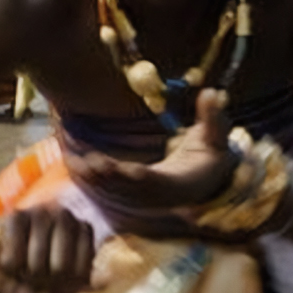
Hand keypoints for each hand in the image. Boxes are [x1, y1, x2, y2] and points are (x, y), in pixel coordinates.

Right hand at [0, 204, 95, 292]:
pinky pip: (14, 257)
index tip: (56, 284)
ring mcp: (41, 213)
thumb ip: (77, 286)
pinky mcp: (16, 216)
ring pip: (36, 262)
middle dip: (44, 282)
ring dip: (25, 277)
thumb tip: (99, 285)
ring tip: (22, 272)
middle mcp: (66, 217)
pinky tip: (8, 264)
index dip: (65, 287)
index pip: (82, 271)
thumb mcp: (58, 283)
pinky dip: (9, 269)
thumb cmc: (35, 268)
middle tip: (35, 280)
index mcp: (82, 231)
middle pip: (61, 267)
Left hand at [70, 89, 237, 211]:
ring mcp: (145, 199)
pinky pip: (110, 192)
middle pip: (131, 191)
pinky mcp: (133, 196)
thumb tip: (212, 93)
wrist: (207, 179)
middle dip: (111, 179)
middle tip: (91, 162)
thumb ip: (214, 117)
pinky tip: (75, 166)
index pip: (159, 182)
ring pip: (116, 194)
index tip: (128, 169)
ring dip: (95, 181)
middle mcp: (161, 197)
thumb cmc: (212, 153)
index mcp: (182, 184)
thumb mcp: (217, 136)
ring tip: (75, 162)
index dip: (142, 178)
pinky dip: (93, 182)